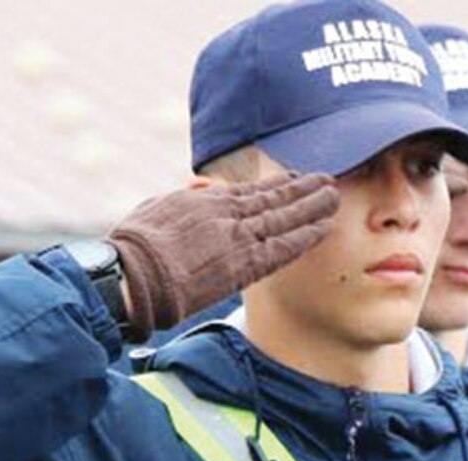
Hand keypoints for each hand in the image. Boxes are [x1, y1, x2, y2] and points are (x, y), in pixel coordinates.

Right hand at [108, 173, 338, 339]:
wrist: (133, 275)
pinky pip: (283, 248)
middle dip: (302, 189)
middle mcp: (226, 214)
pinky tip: (325, 227)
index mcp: (205, 200)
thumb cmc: (136, 248)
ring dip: (312, 207)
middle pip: (273, 199)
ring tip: (334, 196)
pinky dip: (306, 236)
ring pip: (284, 219)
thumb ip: (185, 199)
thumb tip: (199, 189)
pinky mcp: (244, 265)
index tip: (294, 179)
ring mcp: (237, 238)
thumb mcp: (158, 209)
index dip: (276, 185)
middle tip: (327, 180)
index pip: (249, 191)